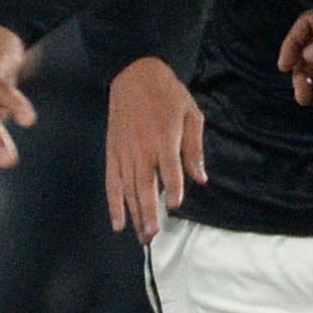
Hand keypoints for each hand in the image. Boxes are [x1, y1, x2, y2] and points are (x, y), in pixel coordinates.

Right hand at [106, 57, 205, 243]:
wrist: (134, 75)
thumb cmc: (167, 94)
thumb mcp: (191, 114)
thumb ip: (194, 148)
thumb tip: (200, 178)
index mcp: (164, 140)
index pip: (170, 172)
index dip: (174, 191)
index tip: (175, 206)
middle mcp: (142, 150)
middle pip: (144, 188)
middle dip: (149, 214)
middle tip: (152, 237)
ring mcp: (124, 153)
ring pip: (128, 190)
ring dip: (134, 215)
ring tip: (142, 237)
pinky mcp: (112, 153)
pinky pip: (112, 183)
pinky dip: (114, 203)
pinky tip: (118, 222)